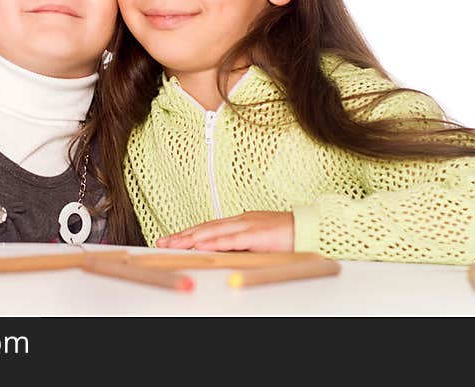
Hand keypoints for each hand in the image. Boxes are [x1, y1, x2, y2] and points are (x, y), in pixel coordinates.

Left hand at [155, 211, 293, 251]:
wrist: (311, 229)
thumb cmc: (287, 237)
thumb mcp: (258, 242)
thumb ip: (241, 245)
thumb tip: (222, 254)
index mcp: (240, 221)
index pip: (208, 227)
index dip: (188, 233)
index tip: (171, 239)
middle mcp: (241, 220)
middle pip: (205, 228)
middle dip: (182, 236)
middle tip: (163, 243)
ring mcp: (248, 225)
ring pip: (213, 231)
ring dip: (191, 238)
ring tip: (174, 245)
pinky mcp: (257, 234)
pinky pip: (231, 239)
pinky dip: (214, 242)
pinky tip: (200, 246)